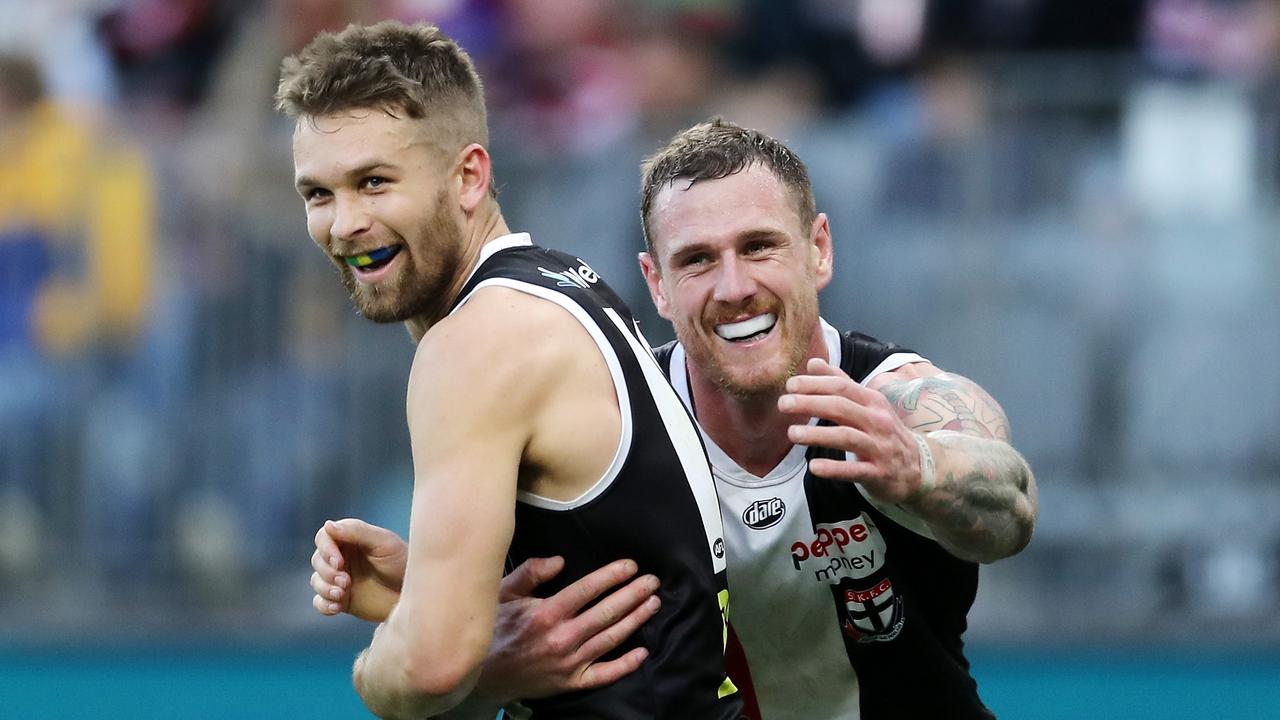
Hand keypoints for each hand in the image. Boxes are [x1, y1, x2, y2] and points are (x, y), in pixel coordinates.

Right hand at [310, 518, 407, 622]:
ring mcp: (340, 579)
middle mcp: (343, 557)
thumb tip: (328, 525)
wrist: (417, 593)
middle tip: (345, 581)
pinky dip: (324, 604)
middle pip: (317, 560)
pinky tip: (337, 606)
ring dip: (324, 587)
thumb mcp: (384, 543)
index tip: (339, 562)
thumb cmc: (403, 561)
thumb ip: (357, 531)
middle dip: (327, 571)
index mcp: (351, 539)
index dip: (326, 549)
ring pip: (316, 581)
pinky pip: (320, 602)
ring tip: (341, 594)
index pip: (324, 537)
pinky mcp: (342, 600)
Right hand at [475, 556, 660, 701]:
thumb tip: (559, 560)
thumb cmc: (495, 629)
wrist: (482, 676)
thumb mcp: (504, 594)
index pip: (587, 589)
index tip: (631, 566)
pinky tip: (643, 652)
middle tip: (652, 582)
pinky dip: (626, 664)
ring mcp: (569, 662)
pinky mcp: (571, 682)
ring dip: (635, 620)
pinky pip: (604, 674)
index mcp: (546, 613)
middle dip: (633, 594)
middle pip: (607, 612)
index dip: (612, 576)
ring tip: (653, 604)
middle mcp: (562, 637)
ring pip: (611, 638)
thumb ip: (530, 572)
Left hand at [779, 357, 926, 503]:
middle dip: (810, 403)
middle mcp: (877, 421)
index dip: (815, 384)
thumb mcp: (868, 404)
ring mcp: (879, 447)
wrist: (919, 466)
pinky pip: (855, 470)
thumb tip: (813, 363)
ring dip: (818, 434)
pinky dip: (834, 469)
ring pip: (847, 437)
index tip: (790, 385)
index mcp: (872, 402)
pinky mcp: (878, 473)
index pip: (842, 387)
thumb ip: (840, 383)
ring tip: (792, 434)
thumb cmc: (884, 431)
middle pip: (841, 407)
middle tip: (783, 404)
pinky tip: (814, 467)